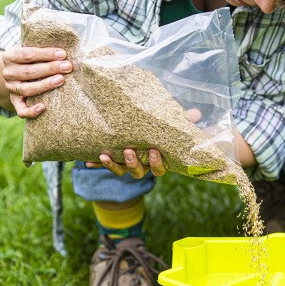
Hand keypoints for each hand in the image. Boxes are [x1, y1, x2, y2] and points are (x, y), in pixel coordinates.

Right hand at [1, 46, 72, 117]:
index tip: (62, 54)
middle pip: (29, 72)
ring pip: (26, 89)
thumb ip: (42, 51)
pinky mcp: (15, 102)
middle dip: (50, 68)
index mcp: (10, 56)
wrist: (15, 73)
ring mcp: (11, 89)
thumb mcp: (31, 51)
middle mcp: (8, 73)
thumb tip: (64, 52)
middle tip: (67, 67)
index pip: (27, 54)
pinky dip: (31, 111)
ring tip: (61, 80)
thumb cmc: (30, 61)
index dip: (46, 54)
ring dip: (45, 85)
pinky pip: (21, 111)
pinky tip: (43, 107)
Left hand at [86, 109, 202, 176]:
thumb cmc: (164, 129)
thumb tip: (196, 113)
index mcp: (158, 160)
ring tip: (105, 155)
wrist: (146, 131)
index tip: (154, 151)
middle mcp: (143, 165)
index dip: (157, 163)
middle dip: (133, 163)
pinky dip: (97, 163)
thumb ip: (184, 121)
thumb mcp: (173, 124)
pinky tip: (87, 161)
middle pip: (139, 172)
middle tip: (129, 151)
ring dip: (113, 166)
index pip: (159, 168)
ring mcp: (128, 164)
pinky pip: (106, 164)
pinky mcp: (115, 160)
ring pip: (122, 171)